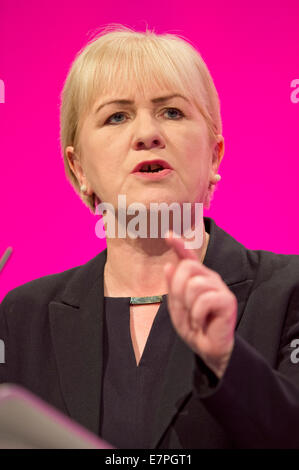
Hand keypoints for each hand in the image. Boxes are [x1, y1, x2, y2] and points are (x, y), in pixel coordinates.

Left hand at [164, 230, 237, 378]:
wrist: (210, 349)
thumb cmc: (195, 328)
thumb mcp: (177, 308)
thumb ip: (173, 287)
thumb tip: (169, 265)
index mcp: (197, 278)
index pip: (188, 257)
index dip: (179, 245)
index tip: (168, 235)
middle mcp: (210, 278)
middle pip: (187, 267)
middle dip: (178, 289)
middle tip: (185, 308)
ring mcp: (219, 288)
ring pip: (194, 284)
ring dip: (189, 305)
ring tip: (195, 317)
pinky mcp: (227, 300)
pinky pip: (204, 299)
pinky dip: (198, 314)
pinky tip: (202, 321)